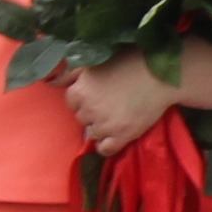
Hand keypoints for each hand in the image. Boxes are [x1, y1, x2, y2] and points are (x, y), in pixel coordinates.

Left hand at [59, 55, 183, 154]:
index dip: (85, 98)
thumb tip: (50, 83)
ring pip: (93, 133)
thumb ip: (70, 74)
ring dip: (103, 127)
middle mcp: (88, 109)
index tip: (100, 93)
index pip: (71, 102)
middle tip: (112, 102)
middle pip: (82, 118)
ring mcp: (104, 125)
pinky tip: (118, 135)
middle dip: (93, 112)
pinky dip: (109, 145)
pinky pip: (105, 149)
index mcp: (80, 90)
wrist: (161, 75)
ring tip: (119, 115)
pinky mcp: (121, 136)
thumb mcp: (95, 63)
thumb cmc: (129, 62)